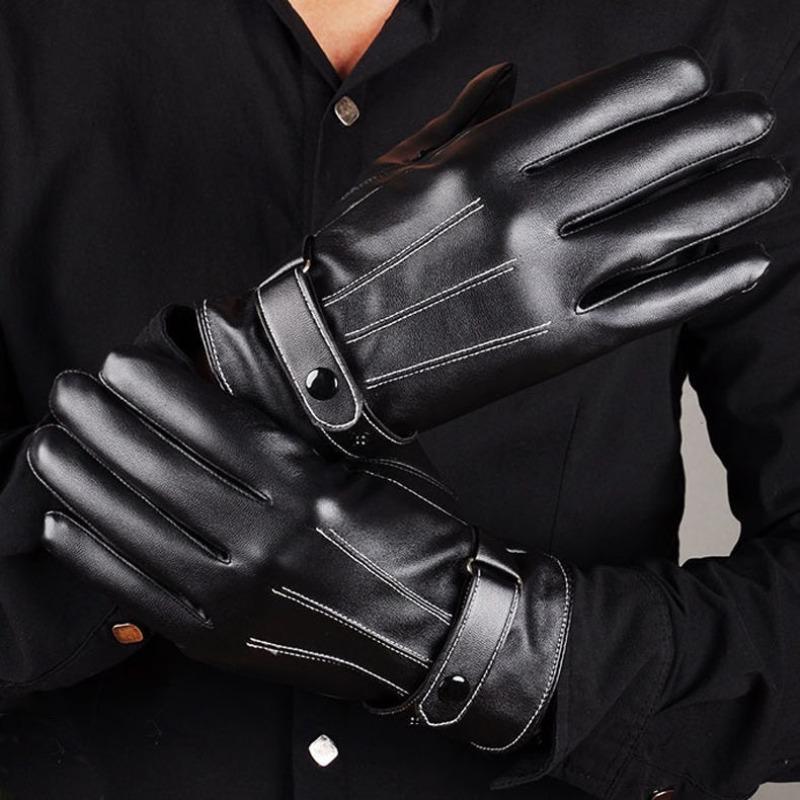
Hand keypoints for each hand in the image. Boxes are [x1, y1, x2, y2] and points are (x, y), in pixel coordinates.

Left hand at [28, 349, 569, 751]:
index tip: (119, 366)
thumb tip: (240, 386)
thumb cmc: (418, 535)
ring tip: (51, 446)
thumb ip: (311, 429)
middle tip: (70, 392)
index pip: (211, 427)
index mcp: (307, 489)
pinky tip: (63, 522)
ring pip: (137, 530)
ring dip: (83, 481)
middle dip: (104, 423)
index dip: (156, 391)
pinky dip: (94, 555)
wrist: (438, 628)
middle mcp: (264, 540)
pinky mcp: (222, 639)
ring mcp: (237, 595)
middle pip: (161, 471)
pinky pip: (139, 593)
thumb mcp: (377, 463)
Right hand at [186, 47, 787, 448]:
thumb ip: (462, 118)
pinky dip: (707, 285)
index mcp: (488, 158)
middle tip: (756, 123)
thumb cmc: (359, 254)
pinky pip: (651, 306)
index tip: (693, 81)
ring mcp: (549, 278)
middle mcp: (529, 210)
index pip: (599, 103)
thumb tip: (510, 73)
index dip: (660, 85)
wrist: (334, 352)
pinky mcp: (558, 340)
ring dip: (729, 200)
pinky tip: (748, 264)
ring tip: (769, 182)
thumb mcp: (398, 170)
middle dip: (715, 133)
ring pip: (665, 229)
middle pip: (649, 158)